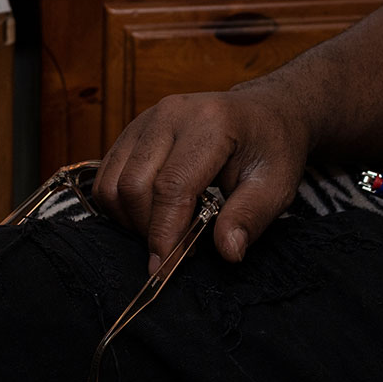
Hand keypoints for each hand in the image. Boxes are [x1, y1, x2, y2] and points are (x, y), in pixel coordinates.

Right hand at [91, 84, 314, 273]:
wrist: (263, 112)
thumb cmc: (272, 149)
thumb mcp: (276, 185)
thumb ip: (250, 217)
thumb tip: (228, 252)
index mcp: (210, 123)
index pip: (171, 187)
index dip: (165, 234)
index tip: (166, 269)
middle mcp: (170, 114)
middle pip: (134, 186)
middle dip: (148, 230)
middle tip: (181, 250)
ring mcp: (146, 119)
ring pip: (112, 183)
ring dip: (131, 220)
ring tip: (170, 231)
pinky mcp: (133, 130)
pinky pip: (106, 177)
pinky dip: (121, 207)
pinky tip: (154, 215)